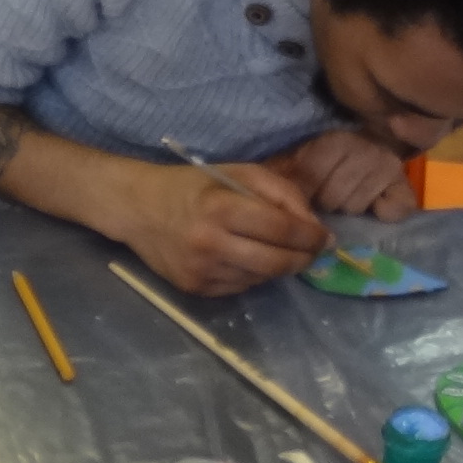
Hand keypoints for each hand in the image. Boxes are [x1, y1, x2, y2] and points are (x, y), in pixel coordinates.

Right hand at [105, 159, 330, 297]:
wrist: (137, 209)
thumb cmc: (192, 185)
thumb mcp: (237, 173)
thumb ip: (280, 193)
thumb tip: (313, 227)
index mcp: (220, 208)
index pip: (281, 229)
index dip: (310, 236)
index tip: (325, 237)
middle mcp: (210, 244)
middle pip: (276, 262)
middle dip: (303, 258)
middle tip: (313, 252)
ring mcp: (201, 271)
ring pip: (261, 278)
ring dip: (278, 267)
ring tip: (276, 250)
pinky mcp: (194, 289)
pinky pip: (240, 287)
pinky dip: (253, 274)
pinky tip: (245, 258)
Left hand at [263, 129, 417, 220]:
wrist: (374, 141)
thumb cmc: (327, 158)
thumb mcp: (299, 158)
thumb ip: (281, 172)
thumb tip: (266, 195)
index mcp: (333, 142)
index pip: (309, 184)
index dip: (305, 194)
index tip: (307, 191)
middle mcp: (363, 148)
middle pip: (332, 200)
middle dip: (326, 203)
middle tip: (329, 196)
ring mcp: (387, 165)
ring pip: (356, 208)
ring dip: (349, 208)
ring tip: (348, 197)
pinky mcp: (405, 184)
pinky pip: (393, 209)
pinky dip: (384, 213)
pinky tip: (375, 206)